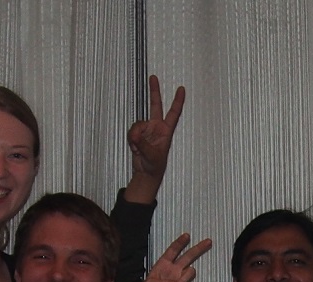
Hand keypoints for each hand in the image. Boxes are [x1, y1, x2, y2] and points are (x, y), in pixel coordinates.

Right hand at [124, 75, 186, 203]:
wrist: (146, 173)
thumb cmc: (155, 166)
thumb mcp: (152, 155)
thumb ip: (143, 144)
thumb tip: (136, 135)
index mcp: (166, 131)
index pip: (174, 113)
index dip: (178, 101)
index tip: (181, 89)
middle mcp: (156, 127)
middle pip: (155, 105)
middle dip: (154, 91)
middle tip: (153, 78)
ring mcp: (146, 130)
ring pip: (137, 123)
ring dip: (135, 135)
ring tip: (137, 147)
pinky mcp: (137, 134)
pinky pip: (131, 131)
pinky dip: (131, 139)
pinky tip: (134, 147)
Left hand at [132, 233, 212, 281]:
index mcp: (163, 264)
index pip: (173, 251)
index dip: (180, 243)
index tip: (187, 235)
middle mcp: (173, 269)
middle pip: (188, 256)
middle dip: (198, 249)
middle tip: (208, 241)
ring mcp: (179, 280)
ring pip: (190, 272)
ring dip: (184, 279)